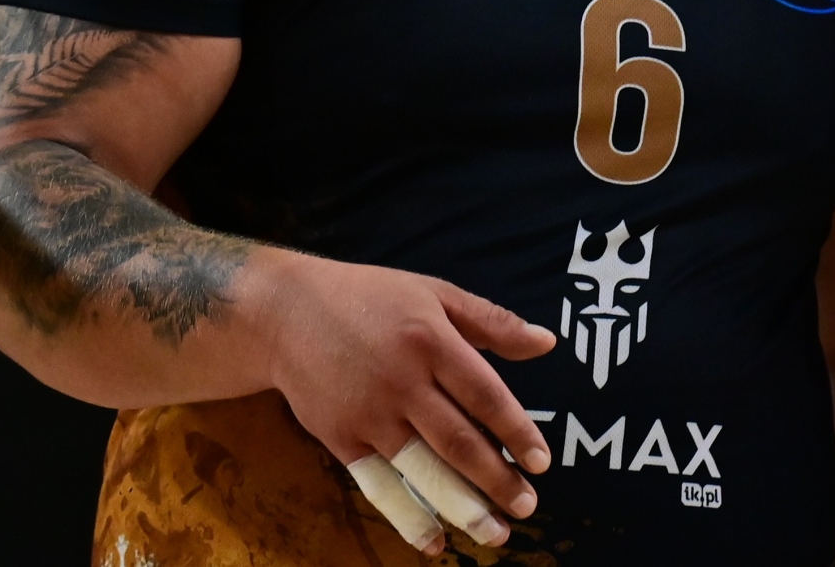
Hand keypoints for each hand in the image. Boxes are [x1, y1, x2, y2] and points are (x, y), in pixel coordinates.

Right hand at [255, 251, 556, 551]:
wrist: (287, 314)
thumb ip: (493, 322)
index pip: (484, 395)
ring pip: (422, 469)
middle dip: (496, 480)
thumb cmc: (371, 298)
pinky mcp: (340, 438)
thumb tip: (547, 343)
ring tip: (495, 533)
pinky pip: (379, 485)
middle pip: (457, 440)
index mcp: (431, 341)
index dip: (516, 431)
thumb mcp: (435, 294)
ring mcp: (369, 415)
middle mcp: (402, 382)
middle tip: (527, 506)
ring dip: (461, 506)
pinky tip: (433, 541)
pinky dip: (406, 516)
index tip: (542, 462)